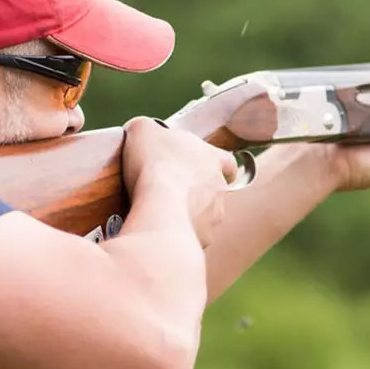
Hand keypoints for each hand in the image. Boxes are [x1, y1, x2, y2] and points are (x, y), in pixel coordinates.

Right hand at [121, 116, 240, 244]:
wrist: (161, 206)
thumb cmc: (155, 162)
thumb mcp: (142, 130)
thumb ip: (146, 128)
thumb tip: (142, 130)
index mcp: (211, 159)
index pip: (227, 161)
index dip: (216, 164)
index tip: (203, 168)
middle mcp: (219, 188)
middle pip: (214, 191)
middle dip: (196, 194)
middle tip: (171, 194)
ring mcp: (214, 217)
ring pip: (205, 217)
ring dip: (189, 216)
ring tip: (162, 216)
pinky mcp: (203, 239)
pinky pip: (193, 238)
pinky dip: (179, 236)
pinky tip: (159, 233)